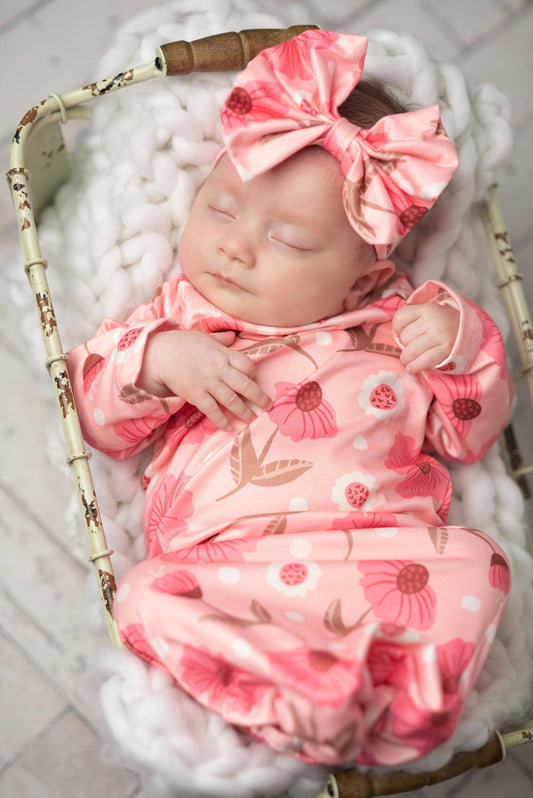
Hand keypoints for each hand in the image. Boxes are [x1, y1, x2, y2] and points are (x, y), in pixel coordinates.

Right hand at [137, 329, 271, 428]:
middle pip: (245, 385)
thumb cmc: (182, 344)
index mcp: (223, 354)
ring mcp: (208, 383)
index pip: (247, 365)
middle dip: (259, 397)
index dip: (253, 374)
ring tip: (252, 419)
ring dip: (244, 412)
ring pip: (231, 400)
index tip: (253, 380)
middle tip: (268, 406)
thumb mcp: (205, 337)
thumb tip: (233, 336)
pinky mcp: (196, 395)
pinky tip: (229, 427)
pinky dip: (222, 420)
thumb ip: (221, 339)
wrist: (159, 354)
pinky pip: (212, 410)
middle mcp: (219, 369)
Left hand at [392, 302, 459, 372]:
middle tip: (412, 345)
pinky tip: (411, 368)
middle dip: (404, 344)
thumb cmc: (441, 324)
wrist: (469, 331)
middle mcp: (432, 321)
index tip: (403, 332)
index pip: (399, 318)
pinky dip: (414, 367)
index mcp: (426, 309)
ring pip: (410, 351)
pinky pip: (423, 361)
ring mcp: (439, 335)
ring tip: (408, 359)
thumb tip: (394, 333)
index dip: (397, 328)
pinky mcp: (445, 350)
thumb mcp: (428, 313)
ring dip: (406, 358)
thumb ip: (411, 318)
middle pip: (404, 337)